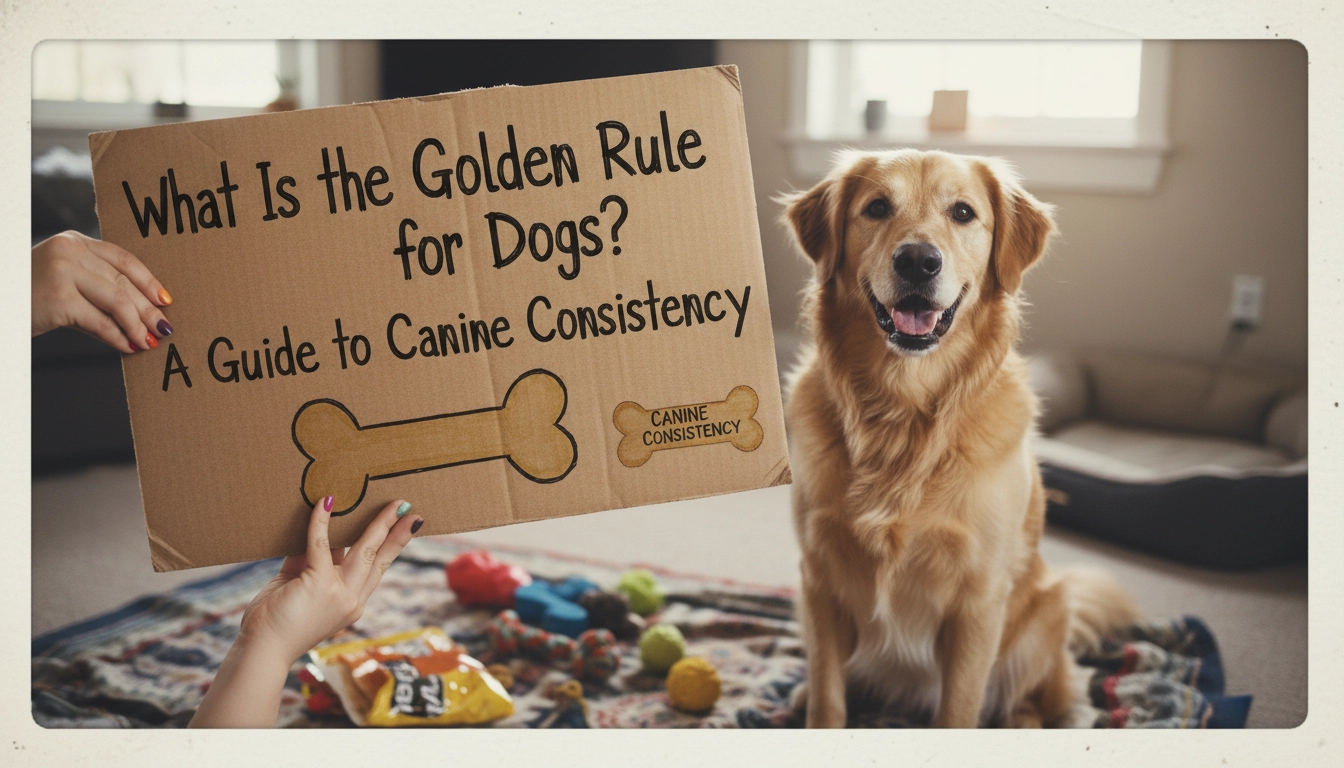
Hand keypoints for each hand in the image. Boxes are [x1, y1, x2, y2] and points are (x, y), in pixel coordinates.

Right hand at [31, 230, 172, 352]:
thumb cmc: (26, 296)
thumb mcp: (61, 283)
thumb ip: (94, 290)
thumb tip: (138, 318)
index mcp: (74, 241)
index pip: (122, 259)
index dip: (148, 281)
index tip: (166, 300)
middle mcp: (69, 251)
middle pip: (123, 282)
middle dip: (147, 309)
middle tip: (164, 328)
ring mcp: (63, 272)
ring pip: (117, 301)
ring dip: (137, 325)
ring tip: (149, 341)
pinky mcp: (58, 298)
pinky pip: (99, 321)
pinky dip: (117, 337)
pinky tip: (128, 347)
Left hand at [238, 496, 423, 666]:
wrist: (260, 650)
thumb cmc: (275, 621)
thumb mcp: (299, 587)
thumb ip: (310, 561)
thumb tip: (317, 529)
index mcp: (351, 603)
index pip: (377, 569)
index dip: (393, 547)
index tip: (409, 529)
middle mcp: (351, 599)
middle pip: (380, 558)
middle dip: (398, 532)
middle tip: (410, 510)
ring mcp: (338, 592)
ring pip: (365, 549)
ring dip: (379, 523)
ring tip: (391, 504)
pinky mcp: (319, 583)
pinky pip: (321, 543)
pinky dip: (321, 521)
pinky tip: (325, 502)